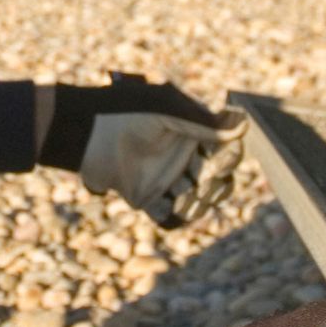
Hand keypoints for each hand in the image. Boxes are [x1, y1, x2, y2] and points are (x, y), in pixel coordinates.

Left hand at [38, 74, 246, 226]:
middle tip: (204, 180)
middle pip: (218, 179)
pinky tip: (176, 209)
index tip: (221, 159)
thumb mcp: (166, 108)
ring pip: (199, 199)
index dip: (230, 157)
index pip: (226, 149)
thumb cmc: (124, 110)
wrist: (82, 130)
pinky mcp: (146, 197)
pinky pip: (170, 216)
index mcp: (191, 131)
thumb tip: (243, 123)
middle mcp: (182, 155)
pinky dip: (178, 218)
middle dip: (218, 184)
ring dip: (201, 202)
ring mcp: (165, 177)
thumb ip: (203, 121)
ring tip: (186, 196)